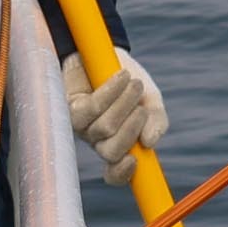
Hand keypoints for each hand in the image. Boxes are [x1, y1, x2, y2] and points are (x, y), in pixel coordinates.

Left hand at [70, 50, 168, 175]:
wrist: (107, 52)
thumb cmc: (129, 81)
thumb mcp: (150, 99)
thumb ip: (156, 120)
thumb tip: (150, 142)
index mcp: (119, 144)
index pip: (115, 173)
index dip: (122, 174)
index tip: (135, 161)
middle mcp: (98, 140)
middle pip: (110, 152)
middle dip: (131, 130)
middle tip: (142, 108)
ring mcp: (83, 125)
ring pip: (104, 128)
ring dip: (124, 104)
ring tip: (134, 83)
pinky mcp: (71, 106)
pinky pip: (92, 108)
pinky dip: (110, 92)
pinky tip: (121, 76)